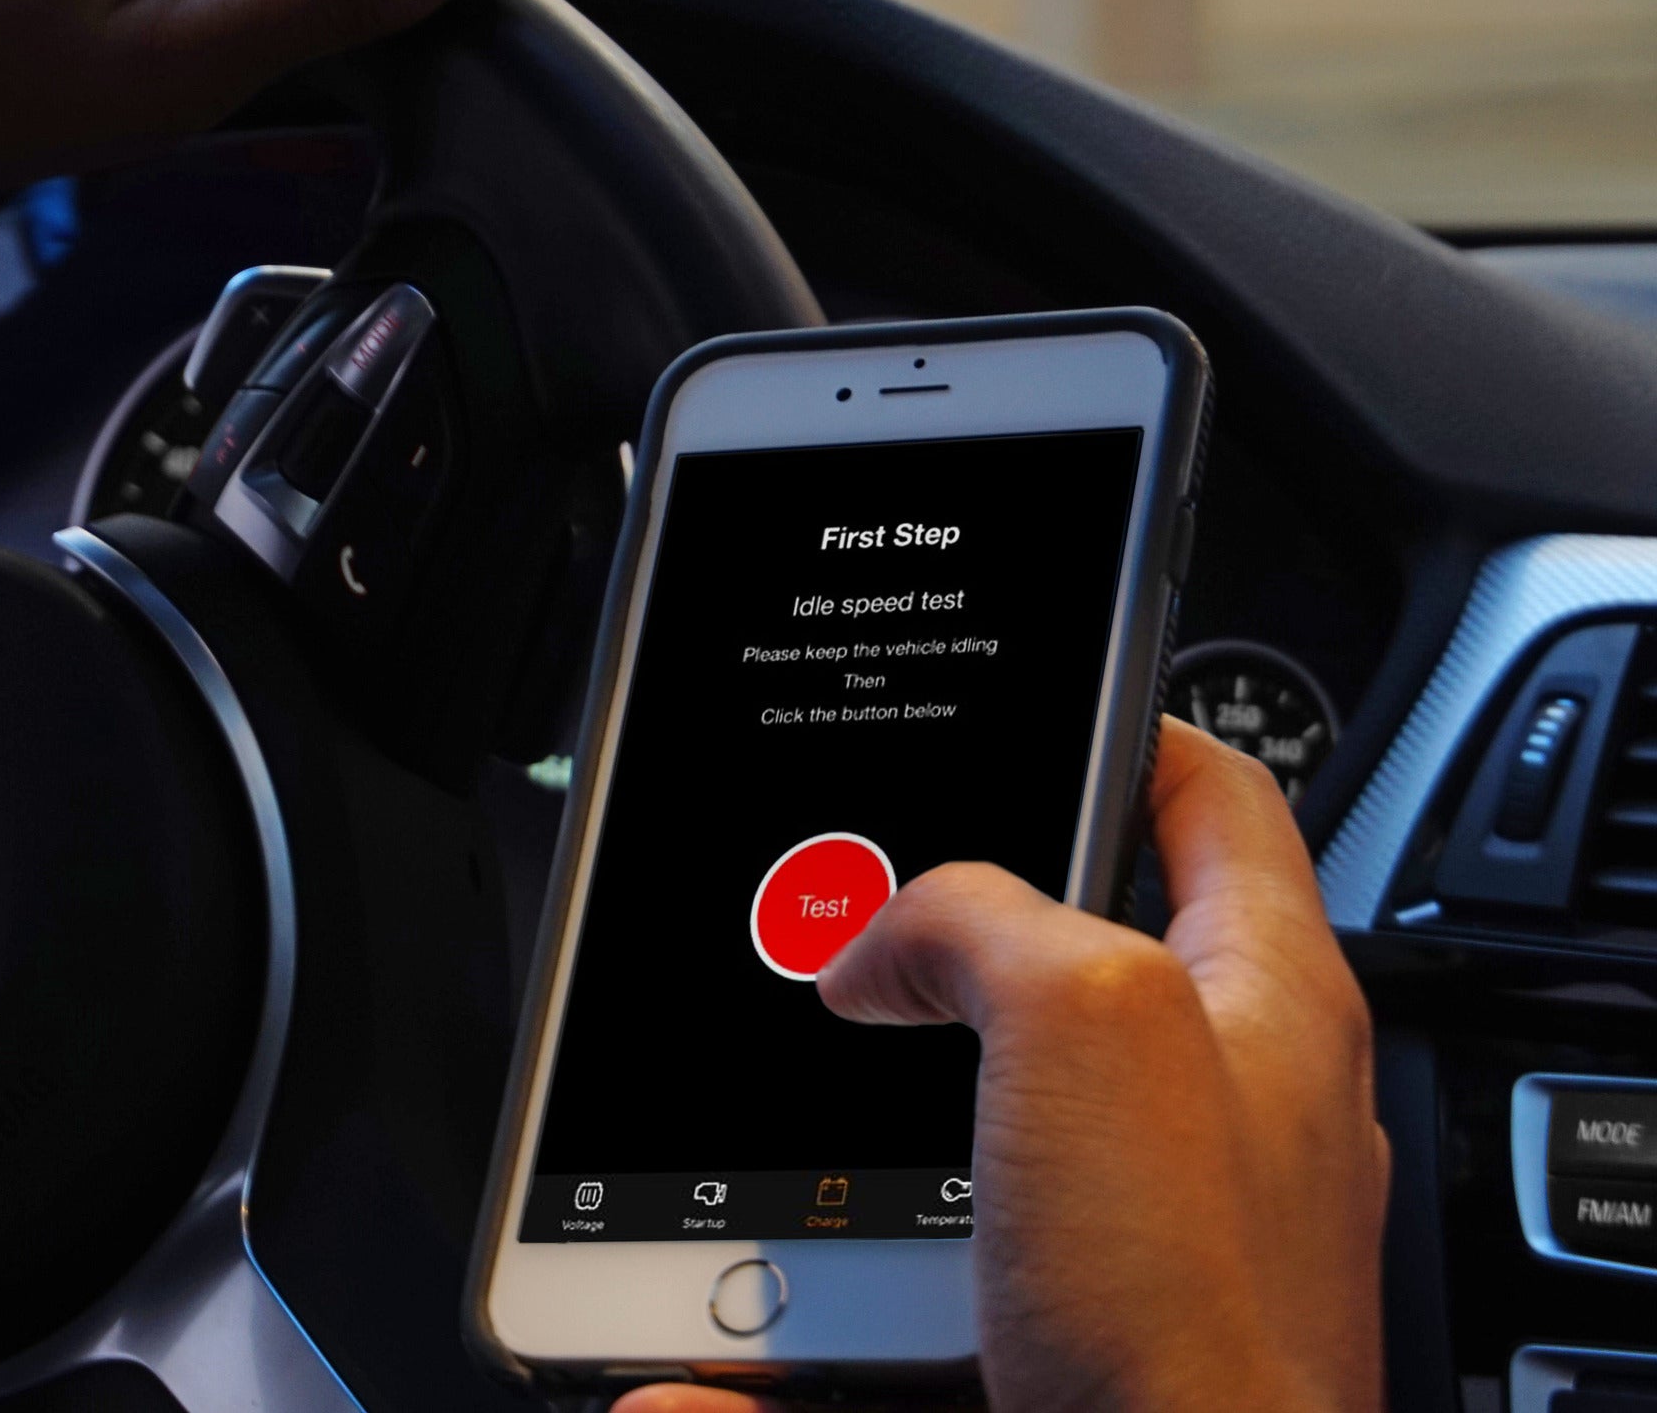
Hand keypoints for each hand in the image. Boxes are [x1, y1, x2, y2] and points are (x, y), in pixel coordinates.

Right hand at [619, 719, 1387, 1412]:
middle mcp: (1218, 1097)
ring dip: (884, 1101)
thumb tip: (881, 944)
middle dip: (964, 923)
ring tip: (803, 1086)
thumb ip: (975, 917)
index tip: (1040, 697)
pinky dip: (839, 1278)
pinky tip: (753, 1320)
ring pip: (988, 1102)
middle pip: (1083, 940)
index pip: (1215, 794)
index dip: (1130, 722)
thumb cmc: (1193, 1317)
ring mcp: (1147, 1212)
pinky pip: (932, 1261)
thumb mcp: (1081, 1015)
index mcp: (1263, 992)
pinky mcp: (1079, 1316)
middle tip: (870, 909)